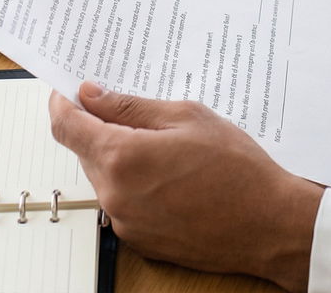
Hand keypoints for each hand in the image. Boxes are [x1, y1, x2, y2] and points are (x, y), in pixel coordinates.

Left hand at [49, 82, 323, 291]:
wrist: (268, 224)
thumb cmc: (236, 169)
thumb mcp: (186, 117)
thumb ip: (130, 106)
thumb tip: (90, 95)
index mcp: (121, 157)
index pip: (66, 126)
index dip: (62, 103)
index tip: (68, 91)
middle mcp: (115, 195)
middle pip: (85, 151)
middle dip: (100, 129)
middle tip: (134, 113)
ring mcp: (125, 222)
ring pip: (105, 178)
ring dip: (120, 158)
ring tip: (165, 149)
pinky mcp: (140, 240)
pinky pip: (123, 202)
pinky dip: (135, 185)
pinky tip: (171, 177)